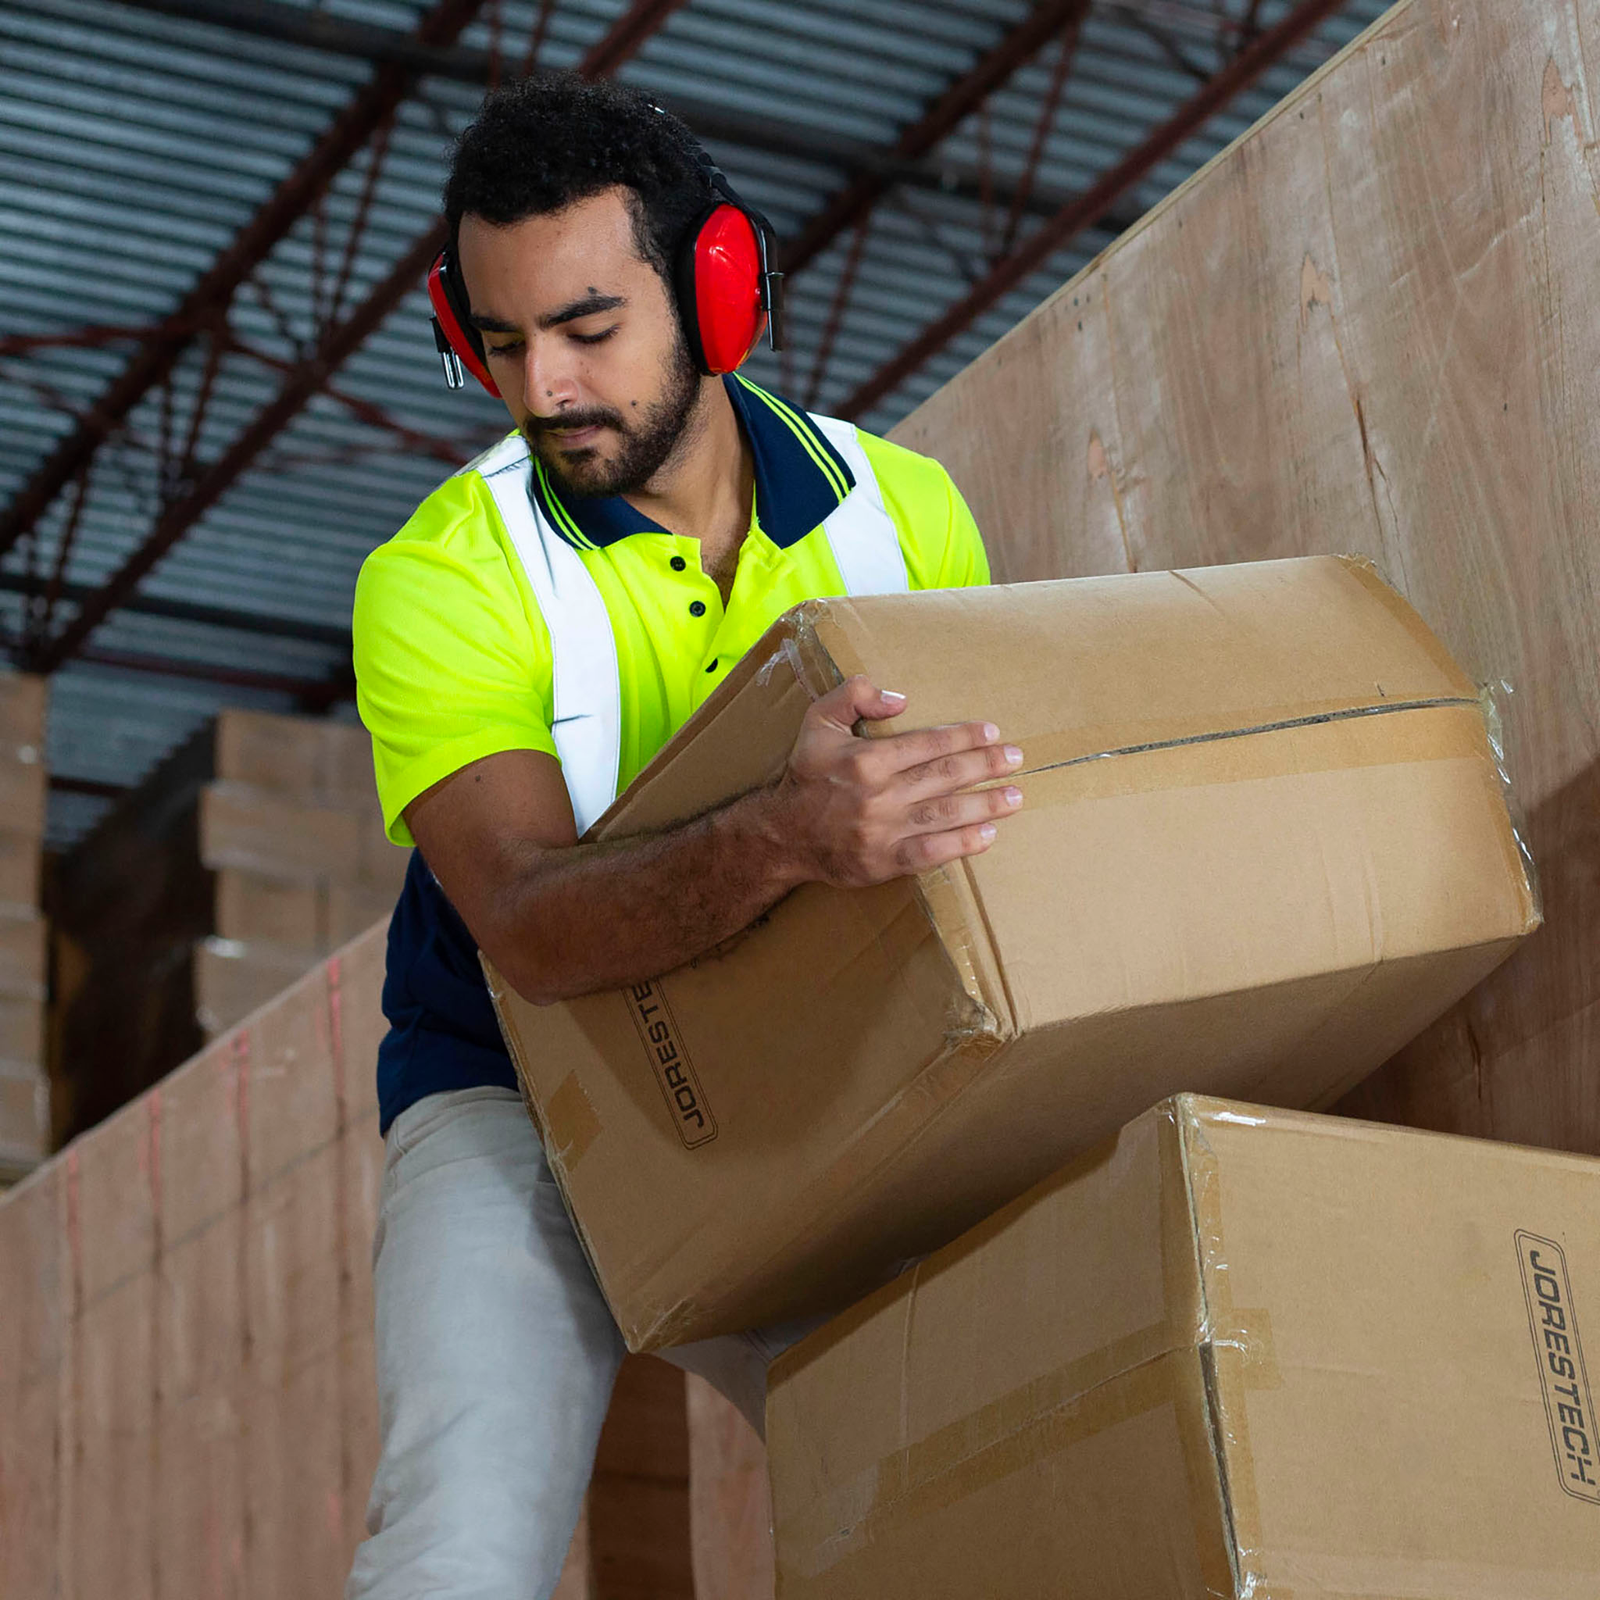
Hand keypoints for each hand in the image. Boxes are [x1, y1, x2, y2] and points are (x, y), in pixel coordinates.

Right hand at [763, 676, 1023, 886]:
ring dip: (986, 804)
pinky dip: (963, 843)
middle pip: (946, 776)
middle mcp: (879, 795)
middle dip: (987, 765)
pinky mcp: (885, 862)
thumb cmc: (806, 775)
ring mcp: (884, 831)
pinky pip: (933, 852)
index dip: (965, 736)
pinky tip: (989, 834)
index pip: (929, 743)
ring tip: (1015, 796)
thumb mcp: (818, 721)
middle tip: (1016, 759)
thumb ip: (854, 694)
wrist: (782, 835)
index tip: (992, 732)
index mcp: (866, 759)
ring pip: (946, 814)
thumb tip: (900, 698)